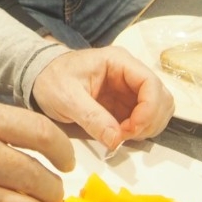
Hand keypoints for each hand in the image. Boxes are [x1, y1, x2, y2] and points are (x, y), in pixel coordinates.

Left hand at [30, 47, 173, 153]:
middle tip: (125, 136)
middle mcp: (129, 73)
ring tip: (120, 136)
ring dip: (146, 127)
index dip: (149, 109)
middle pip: (161, 97)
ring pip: (158, 109)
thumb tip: (116, 140)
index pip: (151, 83)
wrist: (39, 78)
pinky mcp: (125, 103)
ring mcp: (129, 88)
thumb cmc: (51, 80)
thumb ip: (91, 116)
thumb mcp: (66, 97)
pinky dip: (138, 131)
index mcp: (118, 62)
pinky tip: (119, 135)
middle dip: (149, 121)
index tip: (132, 130)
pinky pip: (144, 119)